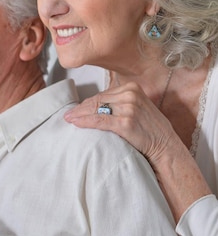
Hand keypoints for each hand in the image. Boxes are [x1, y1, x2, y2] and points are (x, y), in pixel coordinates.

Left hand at [63, 81, 177, 165]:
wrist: (166, 147)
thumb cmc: (151, 130)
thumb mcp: (138, 108)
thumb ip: (121, 103)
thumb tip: (97, 105)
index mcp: (132, 88)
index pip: (102, 94)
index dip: (87, 103)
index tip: (76, 109)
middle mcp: (130, 95)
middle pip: (97, 100)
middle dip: (80, 109)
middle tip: (68, 115)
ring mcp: (128, 108)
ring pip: (95, 110)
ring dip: (79, 115)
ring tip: (69, 119)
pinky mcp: (125, 122)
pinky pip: (98, 121)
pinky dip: (84, 122)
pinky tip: (75, 123)